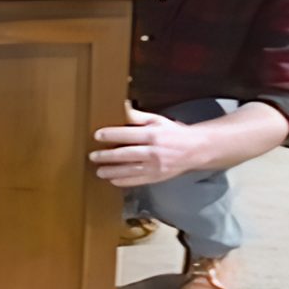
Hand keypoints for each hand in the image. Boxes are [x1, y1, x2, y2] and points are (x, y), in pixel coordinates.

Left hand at [89, 103, 208, 186]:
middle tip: (92, 156)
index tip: (97, 136)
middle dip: (107, 156)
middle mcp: (153, 151)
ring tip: (98, 171)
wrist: (196, 149)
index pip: (127, 134)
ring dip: (112, 171)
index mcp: (152, 135)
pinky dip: (124, 181)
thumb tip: (122, 107)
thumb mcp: (157, 120)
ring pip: (129, 170)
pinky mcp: (157, 177)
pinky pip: (137, 180)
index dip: (111, 135)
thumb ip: (138, 116)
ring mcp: (155, 166)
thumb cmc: (174, 133)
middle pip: (125, 154)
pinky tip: (113, 180)